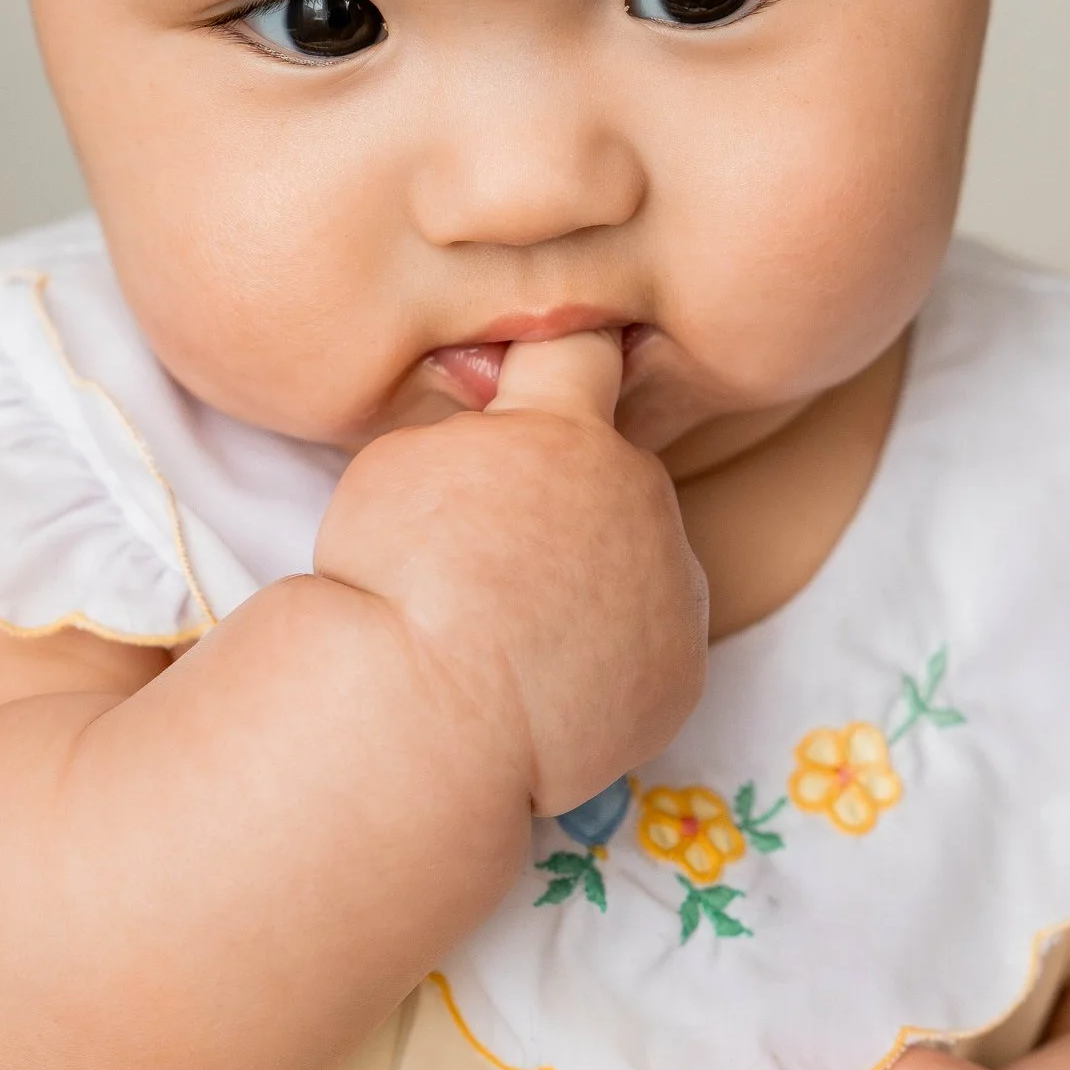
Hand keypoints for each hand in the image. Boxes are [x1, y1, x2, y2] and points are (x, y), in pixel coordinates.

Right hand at [314, 330, 707, 818]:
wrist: (423, 721)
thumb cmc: (388, 587)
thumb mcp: (400, 461)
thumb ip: (474, 428)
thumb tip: (506, 429)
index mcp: (569, 431)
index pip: (585, 348)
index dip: (562, 357)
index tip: (556, 366)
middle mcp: (640, 494)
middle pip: (611, 471)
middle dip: (568, 494)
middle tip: (494, 553)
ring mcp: (672, 585)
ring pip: (639, 558)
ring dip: (596, 574)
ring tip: (514, 627)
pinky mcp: (681, 670)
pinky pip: (650, 641)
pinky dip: (611, 655)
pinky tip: (547, 681)